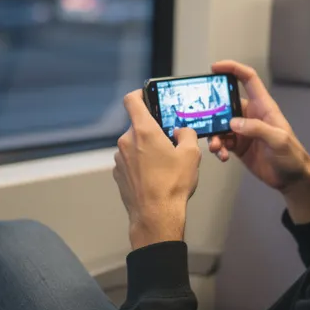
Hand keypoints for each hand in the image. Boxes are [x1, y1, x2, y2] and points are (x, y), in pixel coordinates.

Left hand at [114, 91, 201, 248]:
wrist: (156, 216)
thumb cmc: (173, 185)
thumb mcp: (191, 154)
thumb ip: (187, 134)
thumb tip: (181, 131)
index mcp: (143, 131)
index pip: (132, 100)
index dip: (140, 94)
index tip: (148, 96)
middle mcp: (127, 141)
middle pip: (138, 126)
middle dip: (153, 131)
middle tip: (170, 143)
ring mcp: (119, 159)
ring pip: (134, 145)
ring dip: (147, 149)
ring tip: (164, 165)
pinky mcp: (118, 174)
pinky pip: (130, 162)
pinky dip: (140, 164)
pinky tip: (154, 177)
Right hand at [208, 61, 309, 223]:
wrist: (292, 179)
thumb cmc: (292, 156)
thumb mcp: (278, 140)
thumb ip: (257, 128)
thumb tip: (232, 122)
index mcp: (263, 107)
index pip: (248, 79)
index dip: (232, 69)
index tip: (214, 68)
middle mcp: (251, 115)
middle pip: (226, 103)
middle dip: (212, 110)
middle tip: (202, 118)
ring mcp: (243, 131)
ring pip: (220, 125)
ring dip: (213, 134)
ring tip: (215, 146)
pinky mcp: (238, 146)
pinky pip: (222, 142)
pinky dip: (218, 148)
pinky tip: (222, 156)